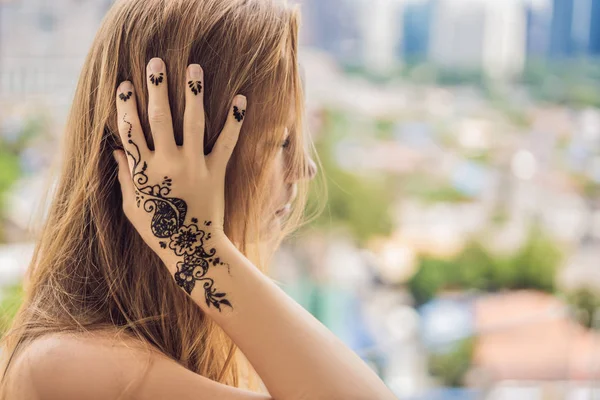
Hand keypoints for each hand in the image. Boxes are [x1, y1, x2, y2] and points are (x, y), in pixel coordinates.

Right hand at [112, 58, 245, 309]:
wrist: (192, 249)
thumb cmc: (159, 231)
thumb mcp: (132, 207)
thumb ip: (124, 177)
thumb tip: (117, 150)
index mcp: (144, 171)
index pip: (131, 130)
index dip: (126, 106)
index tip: (125, 85)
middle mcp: (168, 163)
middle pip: (159, 118)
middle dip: (156, 88)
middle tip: (156, 63)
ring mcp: (193, 165)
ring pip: (192, 122)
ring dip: (192, 93)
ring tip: (194, 68)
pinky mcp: (215, 171)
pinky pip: (226, 142)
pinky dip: (234, 121)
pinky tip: (241, 99)